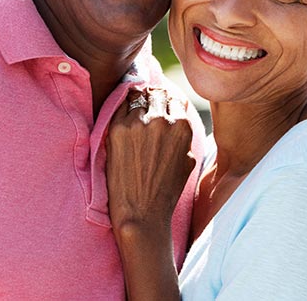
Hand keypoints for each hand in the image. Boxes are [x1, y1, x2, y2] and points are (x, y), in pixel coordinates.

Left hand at [106, 88, 195, 235]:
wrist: (142, 213)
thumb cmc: (166, 191)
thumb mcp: (188, 160)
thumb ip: (184, 136)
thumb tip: (178, 118)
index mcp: (182, 126)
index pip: (175, 98)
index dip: (168, 102)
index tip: (160, 105)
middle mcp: (162, 120)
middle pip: (156, 93)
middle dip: (152, 98)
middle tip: (145, 104)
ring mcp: (138, 123)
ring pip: (137, 96)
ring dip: (136, 101)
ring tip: (132, 108)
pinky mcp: (117, 129)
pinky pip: (119, 106)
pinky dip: (121, 107)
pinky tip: (120, 114)